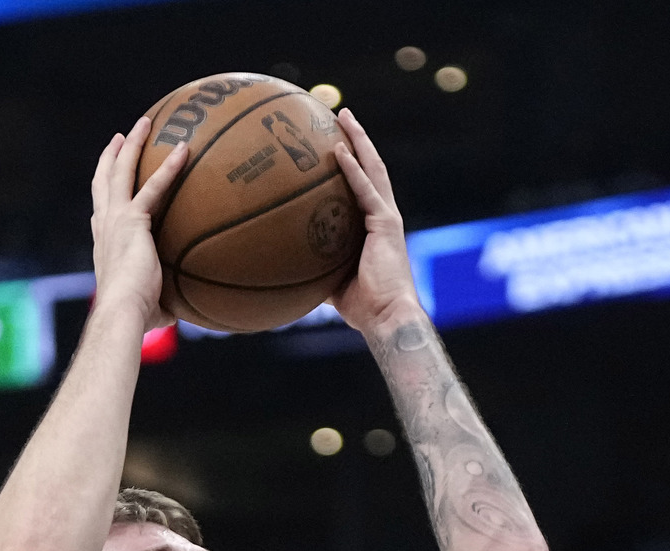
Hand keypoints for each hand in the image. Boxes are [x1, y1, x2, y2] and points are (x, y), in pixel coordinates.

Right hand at [90, 118, 187, 325]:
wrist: (122, 313)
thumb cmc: (135, 318)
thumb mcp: (152, 308)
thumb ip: (165, 302)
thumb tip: (185, 312)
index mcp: (105, 245)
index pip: (102, 212)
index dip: (105, 194)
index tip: (110, 178)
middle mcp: (105, 227)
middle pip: (104, 182)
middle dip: (112, 157)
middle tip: (120, 137)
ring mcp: (115, 220)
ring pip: (121, 172)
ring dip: (133, 145)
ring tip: (146, 123)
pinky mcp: (133, 220)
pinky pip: (154, 186)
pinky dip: (170, 167)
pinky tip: (185, 149)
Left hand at [330, 109, 423, 336]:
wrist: (386, 317)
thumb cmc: (362, 307)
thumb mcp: (330, 279)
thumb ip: (314, 263)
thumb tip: (283, 262)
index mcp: (373, 226)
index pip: (362, 185)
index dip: (350, 161)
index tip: (332, 140)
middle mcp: (383, 215)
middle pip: (370, 167)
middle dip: (356, 139)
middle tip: (339, 114)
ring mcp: (386, 217)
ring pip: (372, 169)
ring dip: (358, 140)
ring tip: (342, 116)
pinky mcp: (386, 224)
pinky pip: (366, 191)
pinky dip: (353, 170)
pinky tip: (338, 150)